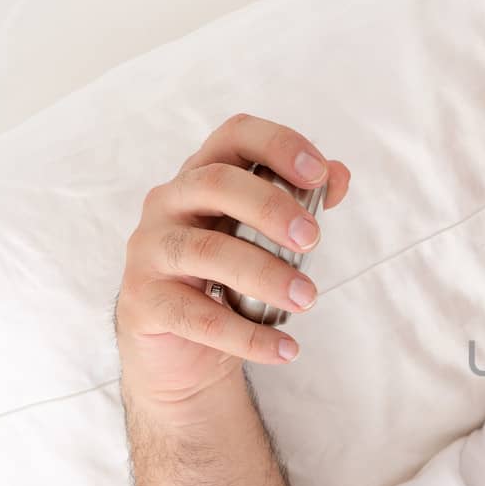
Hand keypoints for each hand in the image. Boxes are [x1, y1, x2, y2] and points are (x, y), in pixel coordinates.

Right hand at [115, 113, 352, 408]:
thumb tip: (340, 174)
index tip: (320, 172)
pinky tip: (286, 349)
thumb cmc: (229, 280)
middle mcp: (168, 203)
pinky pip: (198, 317)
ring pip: (208, 251)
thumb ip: (302, 204)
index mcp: (203, 177)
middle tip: (314, 240)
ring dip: (266, 275)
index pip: (235, 136)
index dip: (278, 144)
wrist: (181, 348)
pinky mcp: (144, 302)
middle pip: (216, 182)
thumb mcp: (267, 240)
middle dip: (272, 207)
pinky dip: (248, 336)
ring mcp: (150, 251)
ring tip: (308, 299)